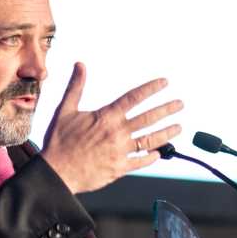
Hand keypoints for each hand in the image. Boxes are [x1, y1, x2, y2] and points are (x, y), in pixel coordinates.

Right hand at [41, 62, 182, 193]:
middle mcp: (117, 133)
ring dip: (166, 133)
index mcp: (106, 116)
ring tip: (178, 128)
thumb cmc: (59, 141)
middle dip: (167, 109)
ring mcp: (120, 151)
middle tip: (180, 104)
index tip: (165, 83)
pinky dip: (151, 156)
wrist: (56, 172)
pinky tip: (159, 153)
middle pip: (148, 118)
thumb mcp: (65, 110)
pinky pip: (141, 161)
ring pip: (150, 140)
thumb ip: (76, 87)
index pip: (134, 98)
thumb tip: (80, 65)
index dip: (151, 88)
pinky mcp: (119, 168)